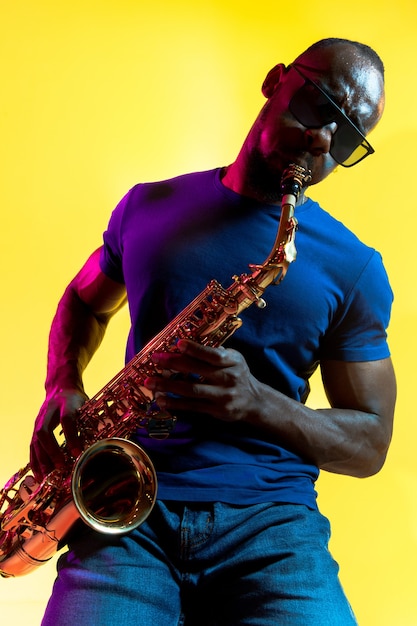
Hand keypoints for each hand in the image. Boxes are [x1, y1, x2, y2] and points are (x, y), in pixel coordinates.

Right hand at [30, 388, 87, 480]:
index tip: (77, 453)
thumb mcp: (86, 405)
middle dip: (51, 451)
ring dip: (41, 459)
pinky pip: (32, 445)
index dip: (71, 437)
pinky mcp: (35, 427)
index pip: (67, 420)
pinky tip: (38, 473)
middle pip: (44, 431)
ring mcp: (39, 419)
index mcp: (66, 403)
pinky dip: (34, 460)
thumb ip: (89, 421)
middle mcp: (49, 411)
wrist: (60, 386)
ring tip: (47, 476)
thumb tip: (97, 444)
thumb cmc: (76, 399)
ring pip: (35, 440)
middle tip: (60, 466)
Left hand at [143, 339, 260, 422]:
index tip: (179, 343)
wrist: (255, 402)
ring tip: (150, 382)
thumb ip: (215, 353)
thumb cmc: (238, 375)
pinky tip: (161, 400)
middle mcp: (228, 379)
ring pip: (191, 390)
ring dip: (168, 386)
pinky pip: (192, 407)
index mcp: (232, 362)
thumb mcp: (234, 360)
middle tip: (155, 359)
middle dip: (174, 364)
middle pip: (197, 371)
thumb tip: (187, 345)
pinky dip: (175, 403)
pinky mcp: (216, 411)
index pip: (213, 355)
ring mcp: (222, 396)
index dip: (196, 349)